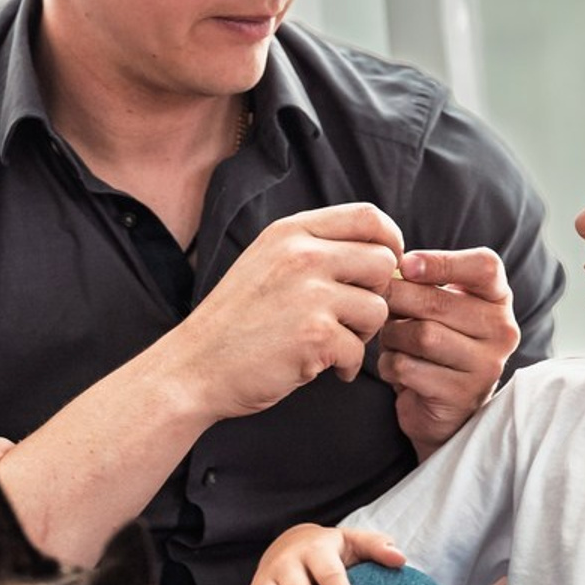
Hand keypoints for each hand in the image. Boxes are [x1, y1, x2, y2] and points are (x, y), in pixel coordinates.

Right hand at [180, 204, 402, 420]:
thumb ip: (313, 250)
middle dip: (376, 294)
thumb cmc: (235, 321)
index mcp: (290, 232)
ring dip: (363, 334)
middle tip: (351, 317)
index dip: (390, 241)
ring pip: (378, 308)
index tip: (384, 267)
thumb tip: (379, 253)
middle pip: (382, 262)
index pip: (368, 217)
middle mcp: (302, 255)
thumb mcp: (266, 263)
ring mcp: (309, 295)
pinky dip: (346, 366)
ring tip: (332, 344)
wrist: (194, 366)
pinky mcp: (314, 335)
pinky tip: (323, 367)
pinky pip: (359, 350)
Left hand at [380, 248, 519, 457]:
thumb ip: (418, 284)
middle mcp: (501, 330)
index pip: (484, 266)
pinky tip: (396, 369)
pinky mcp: (462, 395)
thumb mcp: (432, 307)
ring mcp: (487, 365)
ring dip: (391, 337)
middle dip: (396, 301)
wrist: (440, 407)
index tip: (405, 265)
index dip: (441, 262)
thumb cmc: (432, 344)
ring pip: (421, 335)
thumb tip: (386, 271)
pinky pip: (408, 368)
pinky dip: (390, 365)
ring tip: (392, 341)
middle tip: (382, 310)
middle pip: (437, 301)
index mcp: (497, 298)